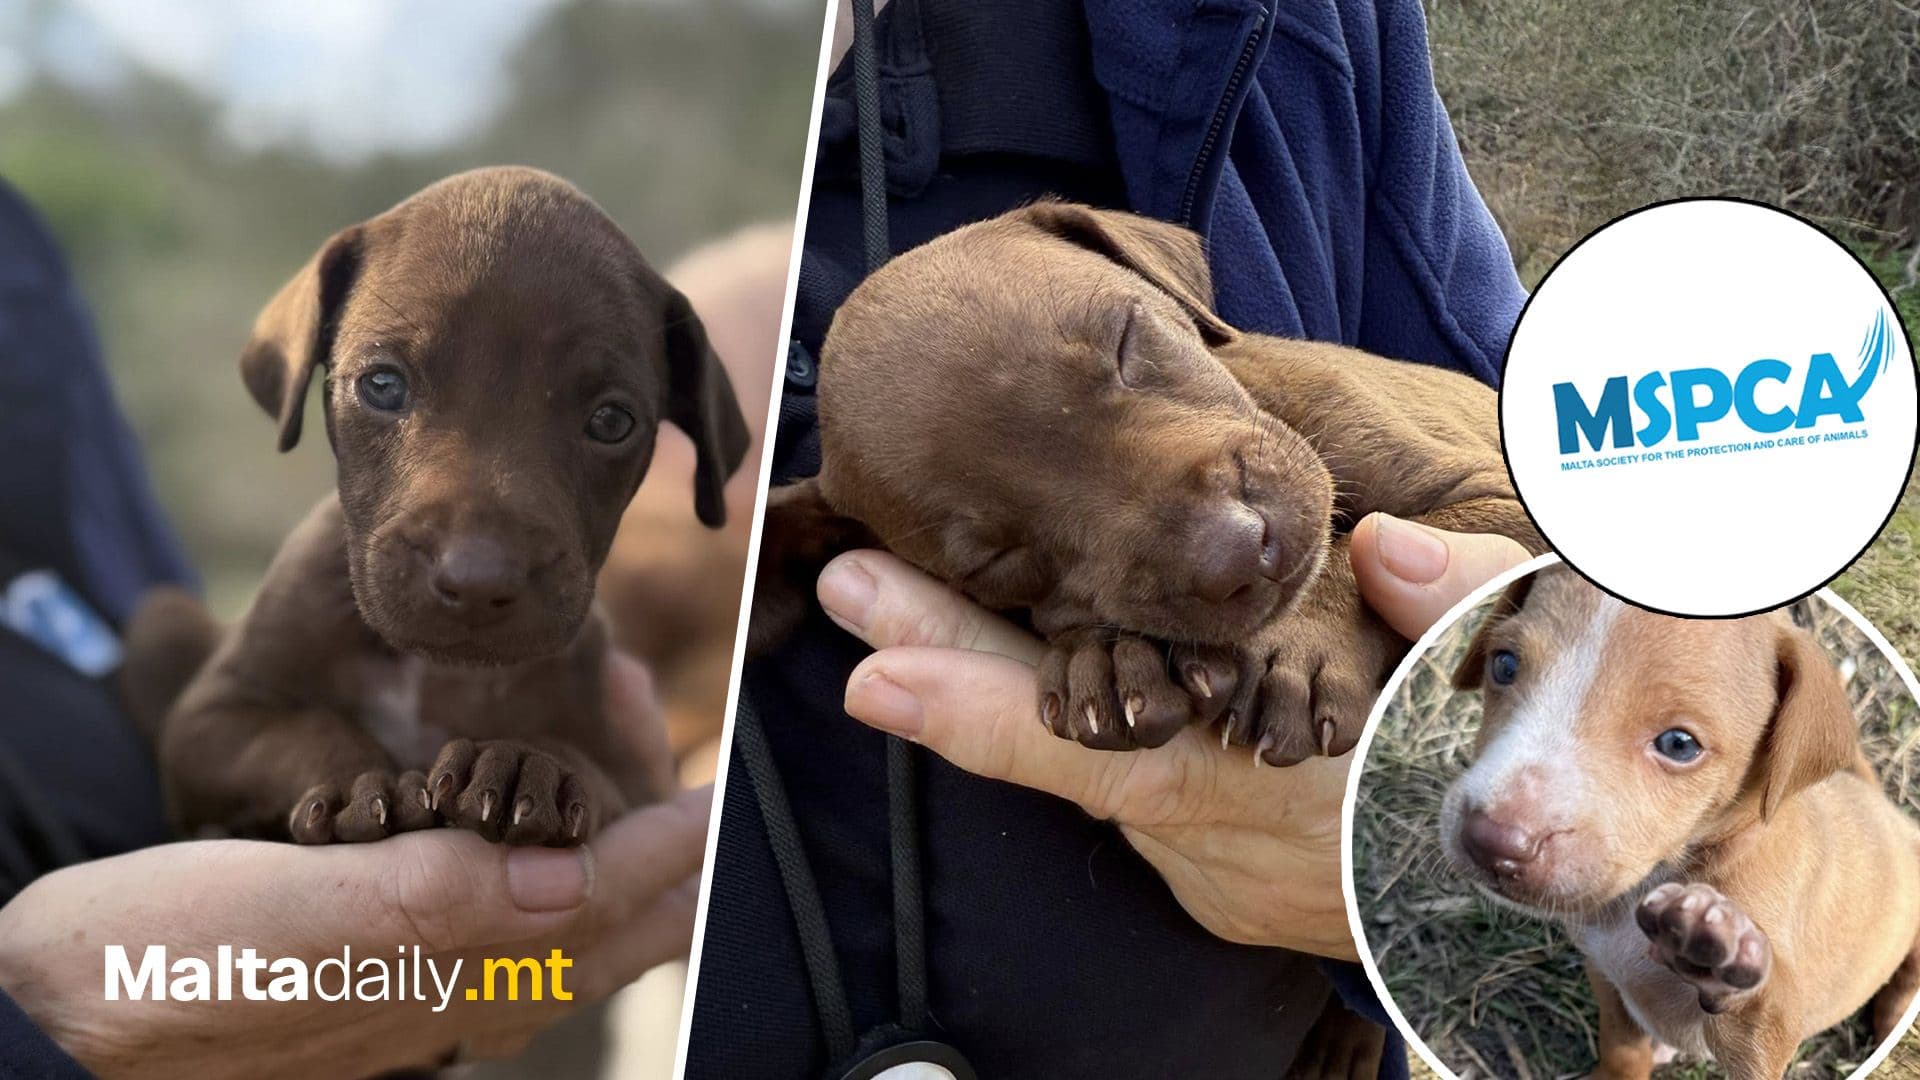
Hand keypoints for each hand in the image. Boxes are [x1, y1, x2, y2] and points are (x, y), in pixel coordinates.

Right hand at [0, 654, 707, 1079]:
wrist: (59, 1016)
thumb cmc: (167, 964)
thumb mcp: (306, 921)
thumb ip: (446, 900)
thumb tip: (578, 877)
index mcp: (467, 977)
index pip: (617, 895)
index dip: (675, 825)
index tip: (715, 764)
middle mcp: (470, 991)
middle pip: (615, 905)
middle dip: (655, 810)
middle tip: (641, 702)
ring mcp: (432, 982)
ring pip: (565, 897)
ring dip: (603, 807)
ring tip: (599, 709)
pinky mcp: (388, 959)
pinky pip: (502, 897)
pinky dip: (531, 828)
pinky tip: (511, 787)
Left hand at [817, 517, 1524, 957]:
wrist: (1545, 916)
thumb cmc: (1532, 774)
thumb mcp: (1532, 680)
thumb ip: (1467, 607)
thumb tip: (1379, 544)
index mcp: (1285, 786)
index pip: (1103, 746)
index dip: (981, 709)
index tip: (872, 668)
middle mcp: (1224, 839)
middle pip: (1061, 747)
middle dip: (948, 667)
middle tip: (847, 592)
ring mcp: (1216, 871)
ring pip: (1087, 769)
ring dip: (993, 693)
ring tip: (889, 612)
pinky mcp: (1220, 884)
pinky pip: (1130, 794)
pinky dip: (1068, 734)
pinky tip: (1002, 664)